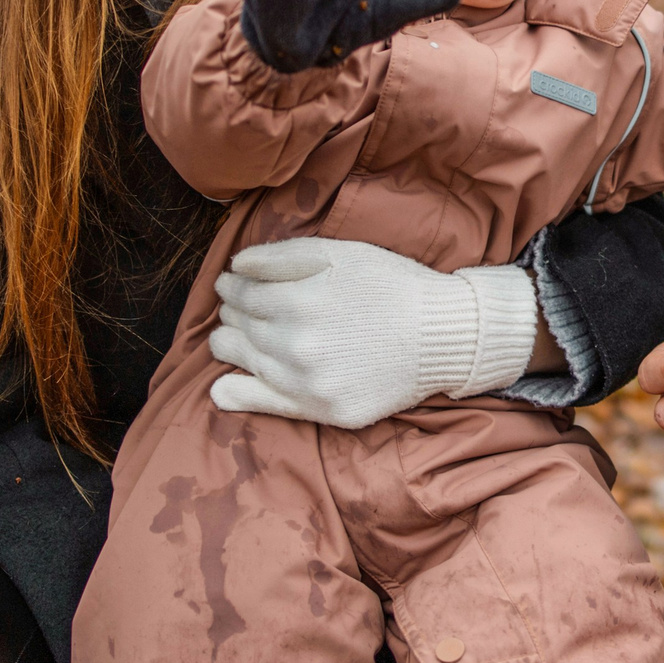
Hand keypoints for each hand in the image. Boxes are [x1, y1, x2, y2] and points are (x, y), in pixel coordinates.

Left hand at [208, 238, 537, 426]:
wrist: (442, 334)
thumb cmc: (392, 285)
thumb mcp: (340, 252)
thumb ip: (281, 256)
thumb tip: (234, 266)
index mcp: (298, 301)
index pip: (241, 293)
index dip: (232, 285)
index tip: (232, 282)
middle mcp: (296, 346)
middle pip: (239, 327)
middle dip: (234, 311)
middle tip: (238, 306)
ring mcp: (309, 383)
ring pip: (245, 361)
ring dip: (233, 344)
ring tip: (235, 335)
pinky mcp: (324, 410)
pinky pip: (264, 403)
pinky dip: (236, 392)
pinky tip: (221, 387)